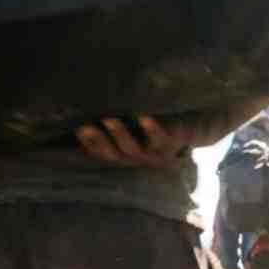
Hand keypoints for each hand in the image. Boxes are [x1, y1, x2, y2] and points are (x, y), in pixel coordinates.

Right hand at [75, 116, 192, 168]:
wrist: (195, 126)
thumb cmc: (158, 123)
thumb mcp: (135, 125)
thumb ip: (114, 120)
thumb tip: (83, 109)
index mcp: (126, 154)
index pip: (101, 153)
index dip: (86, 145)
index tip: (73, 132)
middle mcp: (137, 159)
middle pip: (113, 155)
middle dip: (97, 142)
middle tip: (82, 128)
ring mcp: (154, 154)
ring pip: (133, 149)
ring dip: (119, 135)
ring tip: (108, 120)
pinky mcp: (171, 144)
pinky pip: (160, 138)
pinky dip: (151, 128)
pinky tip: (144, 117)